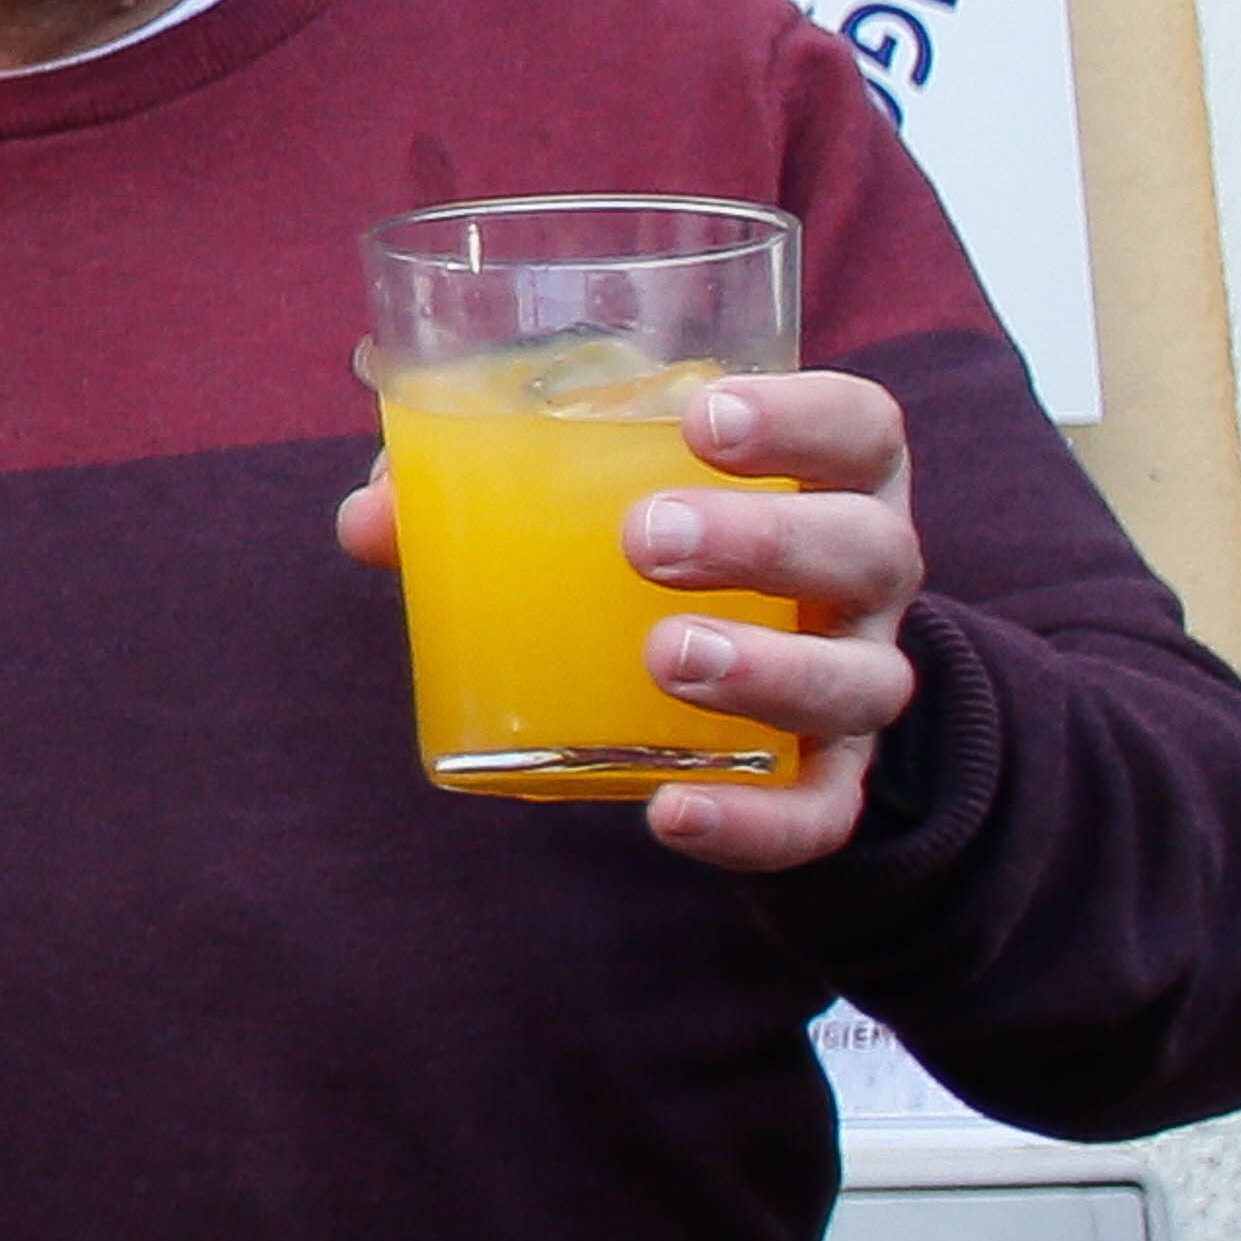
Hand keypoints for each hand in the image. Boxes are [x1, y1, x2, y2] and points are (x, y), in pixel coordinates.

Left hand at [323, 367, 932, 872]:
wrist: (749, 690)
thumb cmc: (657, 545)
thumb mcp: (590, 497)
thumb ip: (484, 486)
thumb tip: (372, 517)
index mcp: (826, 478)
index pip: (859, 428)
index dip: (800, 416)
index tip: (701, 417)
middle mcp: (863, 578)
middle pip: (868, 549)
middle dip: (762, 541)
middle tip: (647, 541)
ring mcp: (857, 681)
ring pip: (861, 682)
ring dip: (769, 670)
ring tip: (667, 657)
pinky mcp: (830, 784)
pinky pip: (818, 815)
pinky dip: (753, 824)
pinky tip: (668, 813)